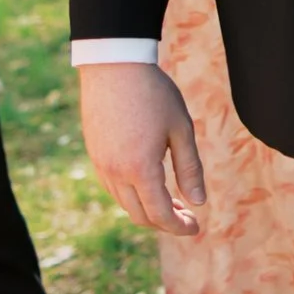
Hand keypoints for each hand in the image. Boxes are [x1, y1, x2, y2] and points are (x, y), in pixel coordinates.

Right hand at [77, 59, 206, 235]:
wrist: (115, 65)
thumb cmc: (154, 94)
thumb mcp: (181, 129)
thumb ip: (190, 168)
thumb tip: (199, 202)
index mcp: (140, 169)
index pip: (160, 214)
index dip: (179, 227)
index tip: (196, 228)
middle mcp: (115, 173)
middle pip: (140, 215)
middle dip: (165, 222)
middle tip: (188, 217)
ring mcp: (101, 165)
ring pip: (125, 203)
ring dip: (149, 209)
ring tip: (173, 201)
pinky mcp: (95, 154)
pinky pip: (113, 188)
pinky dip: (133, 195)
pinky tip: (149, 184)